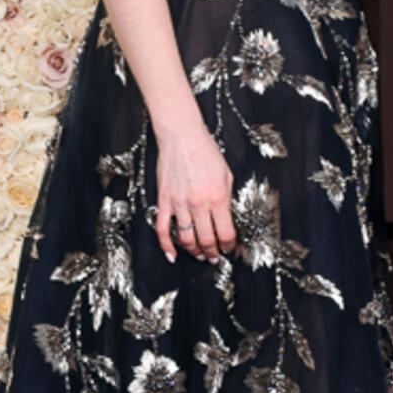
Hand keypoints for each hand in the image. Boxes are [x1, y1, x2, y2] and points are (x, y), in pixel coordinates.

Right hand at [155, 123, 234, 262]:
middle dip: (213, 253)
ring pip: (186, 239)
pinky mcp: (164, 200)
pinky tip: (173, 255)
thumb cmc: (205, 151)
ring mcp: (179, 203)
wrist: (182, 136)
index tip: (230, 248)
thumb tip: (227, 219)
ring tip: (200, 255)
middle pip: (207, 241)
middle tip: (215, 257)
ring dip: (194, 252)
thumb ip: (227, 198)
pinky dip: (167, 246)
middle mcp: (199, 203)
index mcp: (218, 197)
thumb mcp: (226, 175)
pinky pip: (163, 229)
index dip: (229, 246)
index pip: (226, 233)